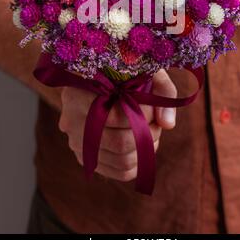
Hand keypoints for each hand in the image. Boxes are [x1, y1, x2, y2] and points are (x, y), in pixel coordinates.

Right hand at [59, 69, 176, 181]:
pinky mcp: (86, 157)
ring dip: (146, 149)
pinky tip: (143, 144)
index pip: (116, 116)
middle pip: (119, 143)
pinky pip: (119, 172)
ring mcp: (76, 142)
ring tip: (151, 131)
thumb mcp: (142, 68)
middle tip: (156, 122)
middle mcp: (71, 120)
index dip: (144, 115)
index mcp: (79, 93)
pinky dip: (139, 162)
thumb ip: (161, 89)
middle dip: (147, 134)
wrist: (98, 78)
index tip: (154, 106)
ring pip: (122, 161)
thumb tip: (168, 124)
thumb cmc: (122, 71)